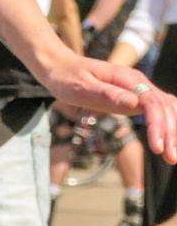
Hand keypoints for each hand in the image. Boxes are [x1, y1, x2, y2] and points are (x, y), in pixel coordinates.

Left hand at [42, 53, 176, 161]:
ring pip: (168, 109)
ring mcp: (140, 90)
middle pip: (165, 108)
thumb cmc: (67, 77)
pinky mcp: (137, 98)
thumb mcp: (81, 87)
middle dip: (170, 134)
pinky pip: (160, 110)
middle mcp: (138, 82)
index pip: (152, 103)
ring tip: (172, 156)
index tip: (157, 148)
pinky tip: (171, 140)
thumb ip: (107, 94)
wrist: (60, 67)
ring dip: (173, 131)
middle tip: (171, 159)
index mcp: (127, 78)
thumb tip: (134, 103)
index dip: (158, 126)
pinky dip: (170, 124)